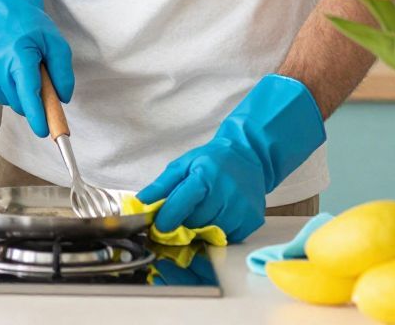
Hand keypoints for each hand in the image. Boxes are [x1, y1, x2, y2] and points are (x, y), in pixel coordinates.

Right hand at [0, 0, 73, 136]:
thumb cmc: (28, 24)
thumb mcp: (55, 41)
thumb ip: (62, 71)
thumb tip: (63, 98)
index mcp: (18, 55)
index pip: (28, 93)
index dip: (37, 115)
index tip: (44, 132)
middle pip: (20, 102)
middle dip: (33, 99)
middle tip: (38, 77)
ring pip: (9, 101)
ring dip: (19, 92)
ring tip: (19, 66)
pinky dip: (6, 88)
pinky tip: (6, 68)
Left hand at [136, 75, 325, 243]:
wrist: (248, 156)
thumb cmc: (211, 161)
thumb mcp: (183, 165)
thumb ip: (162, 184)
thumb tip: (141, 201)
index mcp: (205, 175)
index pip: (182, 204)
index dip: (167, 219)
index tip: (158, 228)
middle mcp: (226, 192)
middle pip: (195, 222)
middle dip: (183, 224)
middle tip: (180, 218)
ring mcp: (242, 207)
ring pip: (211, 233)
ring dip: (200, 231)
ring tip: (199, 216)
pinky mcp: (253, 220)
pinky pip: (228, 238)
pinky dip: (218, 233)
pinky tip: (217, 218)